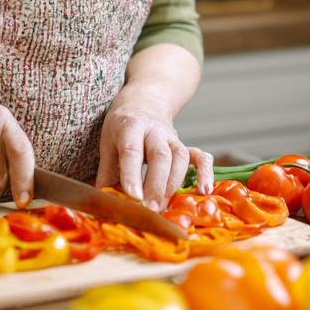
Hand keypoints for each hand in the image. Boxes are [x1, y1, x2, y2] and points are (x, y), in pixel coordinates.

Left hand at [96, 98, 213, 211]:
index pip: (132, 151)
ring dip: (174, 184)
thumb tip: (103, 195)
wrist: (144, 101)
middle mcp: (154, 130)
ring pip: (179, 158)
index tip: (132, 197)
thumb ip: (107, 168)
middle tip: (151, 208)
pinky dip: (206, 172)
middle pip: (160, 156)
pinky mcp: (184, 144)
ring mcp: (172, 137)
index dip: (132, 175)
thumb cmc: (122, 123)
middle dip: (156, 184)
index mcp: (130, 126)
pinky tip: (204, 191)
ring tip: (164, 206)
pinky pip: (200, 156)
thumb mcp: (107, 140)